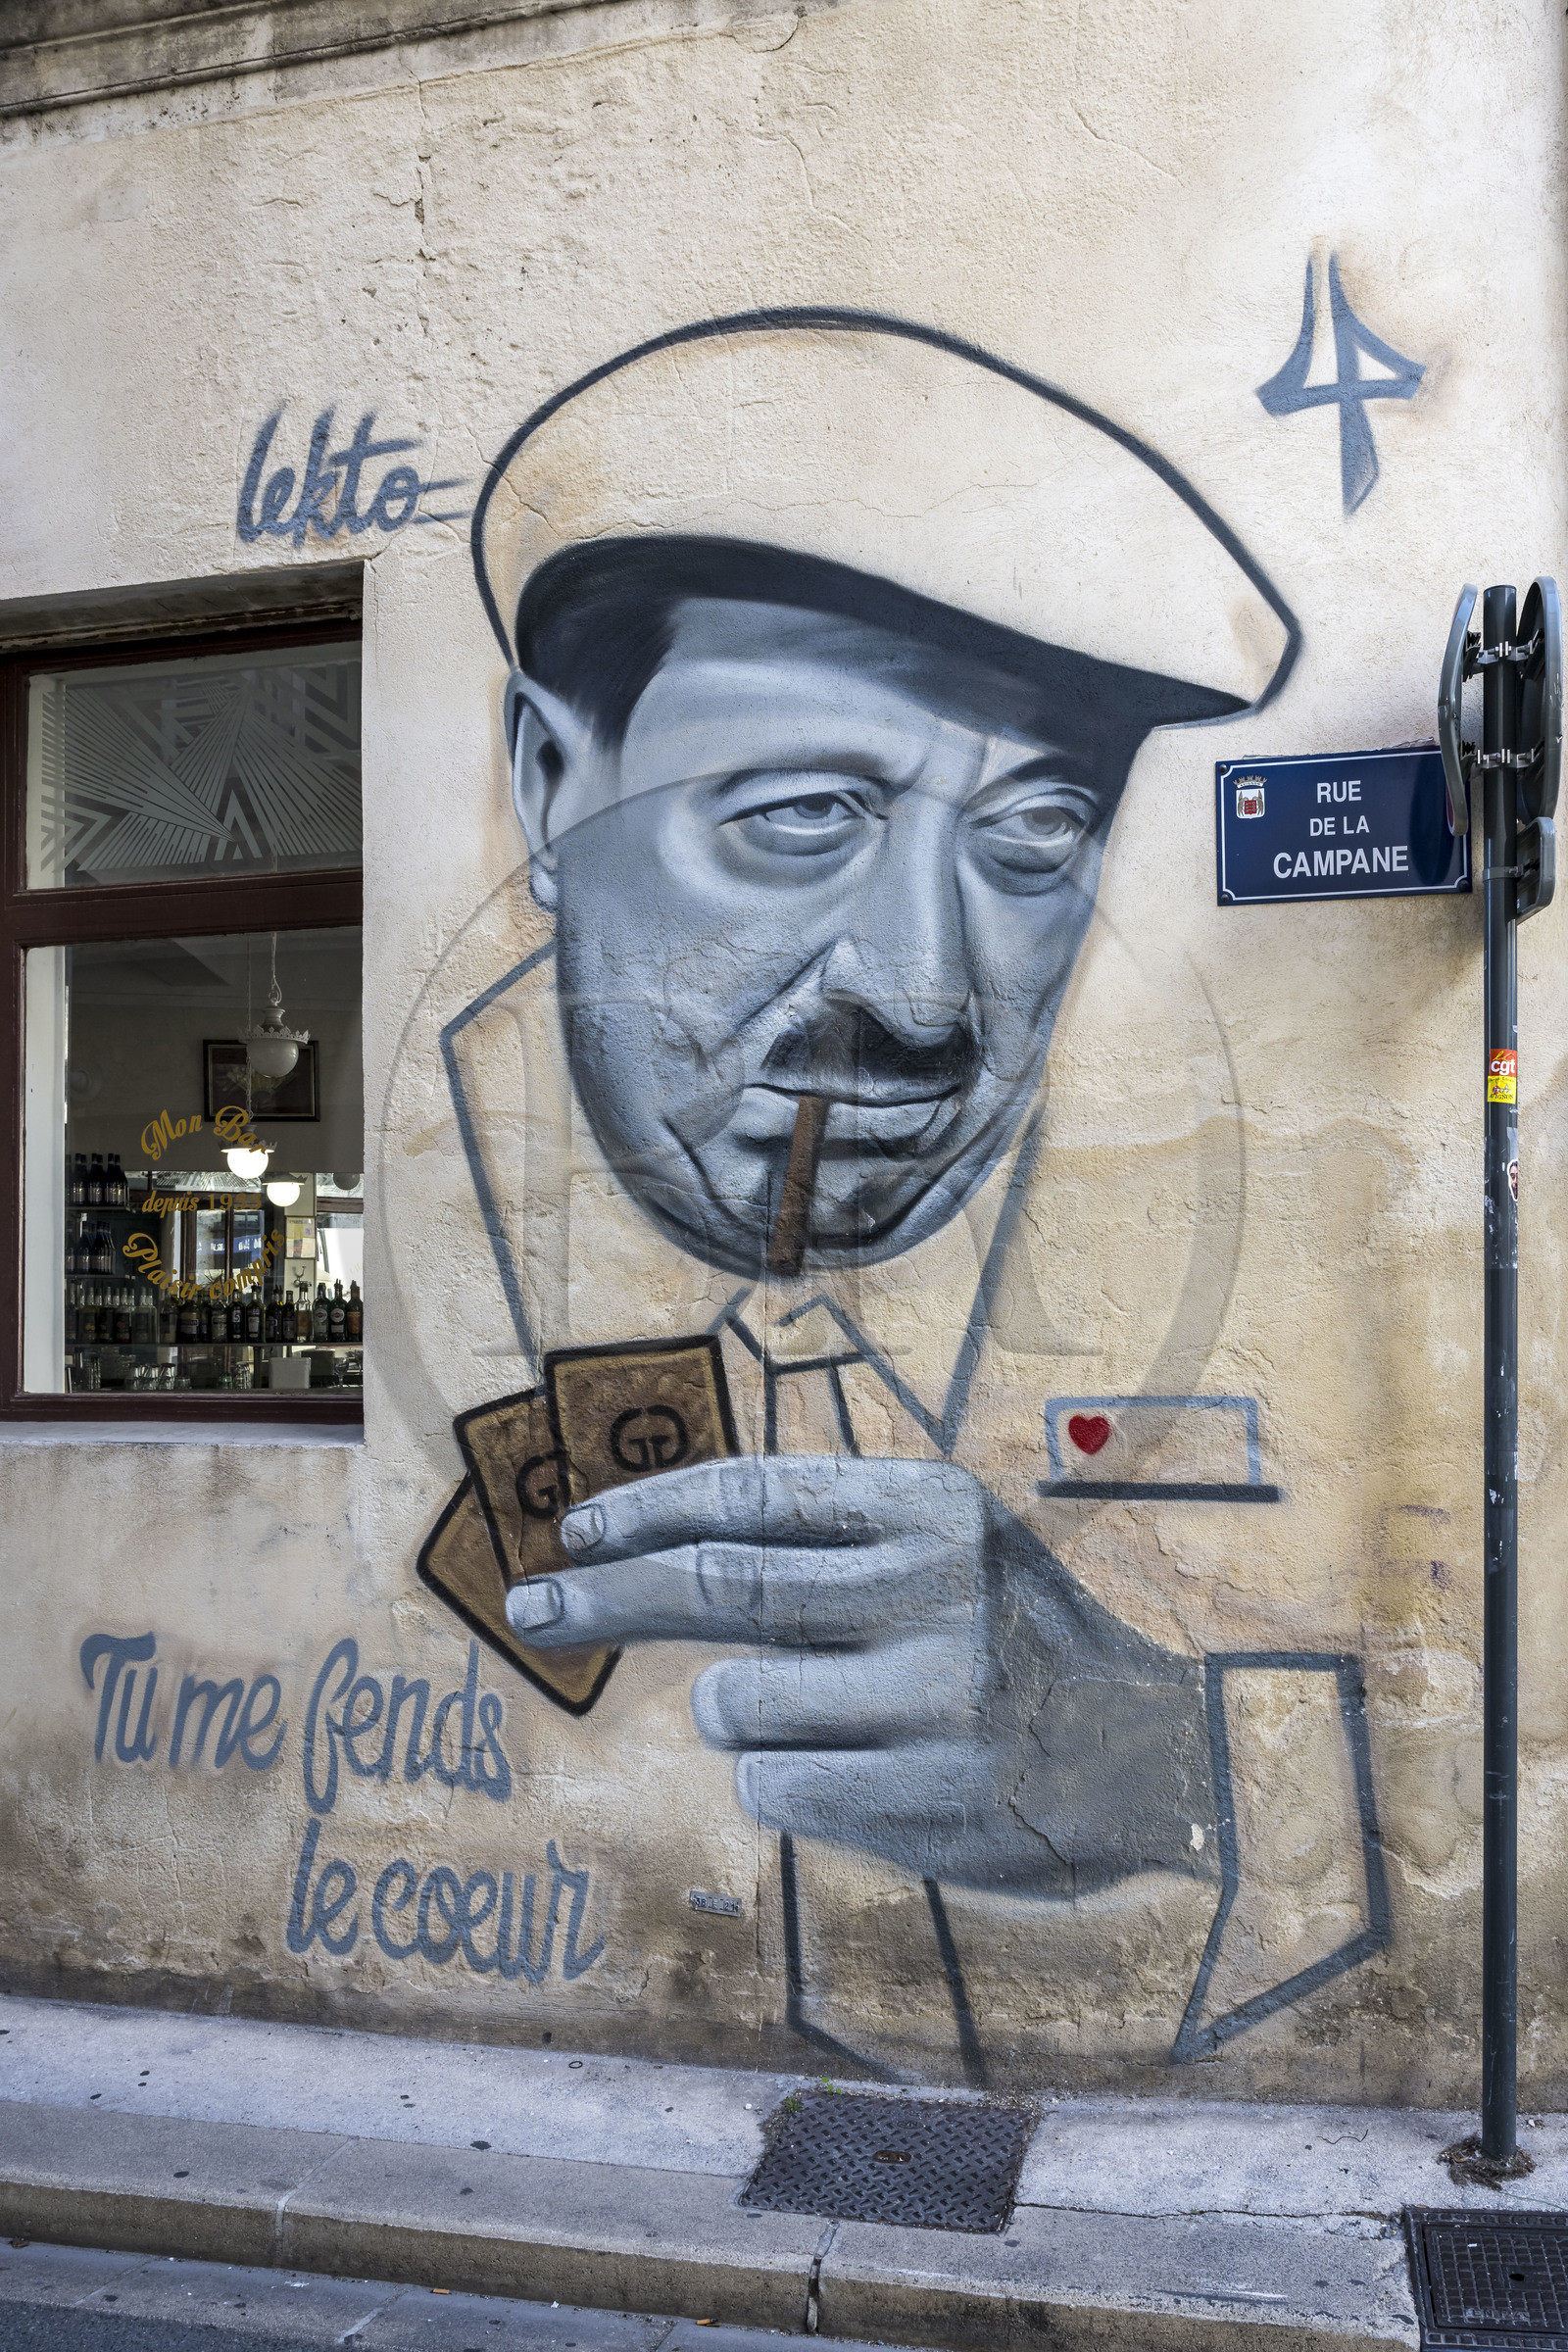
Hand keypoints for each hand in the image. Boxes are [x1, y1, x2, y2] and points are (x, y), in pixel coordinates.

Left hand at [507, 1453, 1215, 1894]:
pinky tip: (853, 1773)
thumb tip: (650, 1545)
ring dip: (736, 1712)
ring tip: (818, 1715)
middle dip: (606, 1597)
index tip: (578, 1530)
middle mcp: (932, 1590)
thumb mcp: (949, 1548)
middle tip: (532, 1606)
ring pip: (731, 1700)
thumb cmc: (1018, 1642)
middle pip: (714, 1585)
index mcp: (932, 1508)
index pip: (752, 1494)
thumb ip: (827, 1537)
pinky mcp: (929, 1798)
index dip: (648, 1510)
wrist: (1162, 1757)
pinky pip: (771, 1787)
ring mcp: (934, 1697)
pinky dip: (779, 1780)